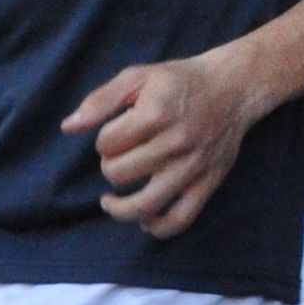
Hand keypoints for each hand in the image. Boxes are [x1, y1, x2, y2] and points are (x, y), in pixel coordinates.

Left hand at [65, 45, 270, 237]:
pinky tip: (144, 220)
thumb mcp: (137, 76)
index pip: (106, 144)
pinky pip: (181, 218)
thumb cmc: (181, 80)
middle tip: (120, 155)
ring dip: (119, 207)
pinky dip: (158, 228)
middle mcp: (175, 143)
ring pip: (144, 204)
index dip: (104, 139)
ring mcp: (193, 167)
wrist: (235, 87)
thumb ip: (100, 101)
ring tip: (111, 201)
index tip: (117, 132)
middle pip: (118, 173)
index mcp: (156, 115)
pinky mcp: (208, 182)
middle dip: (110, 165)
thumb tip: (68, 127)